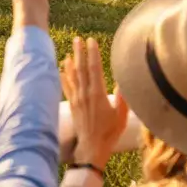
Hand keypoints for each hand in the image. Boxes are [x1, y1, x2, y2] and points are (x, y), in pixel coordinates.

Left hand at [62, 37, 128, 168]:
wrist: (91, 147)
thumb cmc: (110, 132)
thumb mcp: (121, 114)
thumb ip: (122, 97)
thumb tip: (124, 80)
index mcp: (98, 93)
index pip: (94, 68)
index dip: (93, 53)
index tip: (91, 41)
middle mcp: (85, 93)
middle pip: (81, 68)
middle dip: (79, 52)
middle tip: (77, 38)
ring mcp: (77, 98)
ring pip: (72, 75)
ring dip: (71, 61)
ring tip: (70, 49)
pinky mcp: (72, 104)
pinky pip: (66, 86)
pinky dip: (63, 75)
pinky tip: (62, 68)